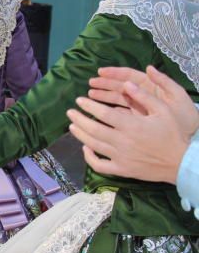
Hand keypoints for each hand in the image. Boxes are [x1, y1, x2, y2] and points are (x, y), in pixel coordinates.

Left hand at [67, 68, 196, 183]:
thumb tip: (126, 83)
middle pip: (93, 129)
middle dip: (79, 119)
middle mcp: (123, 141)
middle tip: (70, 112)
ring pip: (93, 146)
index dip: (89, 106)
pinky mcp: (122, 170)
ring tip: (72, 126)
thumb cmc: (173, 133)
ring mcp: (121, 157)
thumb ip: (144, 96)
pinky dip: (89, 158)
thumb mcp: (163, 110)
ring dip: (80, 135)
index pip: (103, 114)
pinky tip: (85, 148)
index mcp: (132, 125)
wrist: (182, 162)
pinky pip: (100, 166)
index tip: (79, 100)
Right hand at [88, 66, 198, 133]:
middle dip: (105, 84)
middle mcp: (143, 96)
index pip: (130, 76)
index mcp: (152, 87)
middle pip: (120, 87)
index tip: (100, 72)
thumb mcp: (178, 97)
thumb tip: (149, 68)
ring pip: (117, 99)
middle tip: (90, 83)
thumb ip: (164, 82)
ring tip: (90, 95)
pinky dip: (108, 111)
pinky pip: (119, 113)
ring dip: (104, 96)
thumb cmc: (186, 117)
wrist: (189, 138)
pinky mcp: (136, 120)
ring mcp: (138, 108)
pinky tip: (98, 112)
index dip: (115, 73)